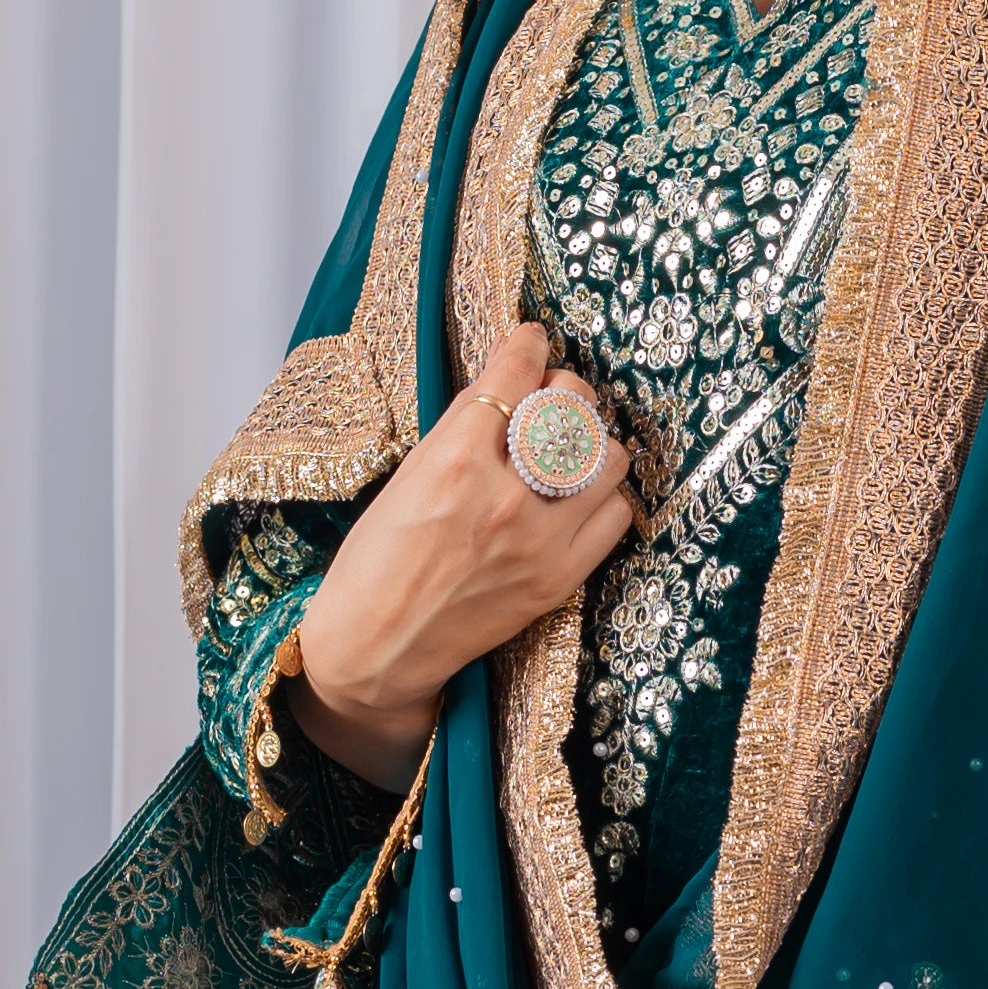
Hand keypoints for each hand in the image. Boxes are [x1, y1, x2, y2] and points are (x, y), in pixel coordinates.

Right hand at [285, 324, 633, 799]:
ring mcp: (539, 540)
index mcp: (453, 460)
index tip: (533, 340)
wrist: (375, 648)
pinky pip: (614, 516)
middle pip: (572, 406)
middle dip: (564, 390)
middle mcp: (505, 495)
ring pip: (607, 457)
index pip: (515, 374)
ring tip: (569, 451)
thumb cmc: (373, 564)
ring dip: (591, 442)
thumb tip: (506, 395)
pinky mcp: (558, 579)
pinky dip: (604, 497)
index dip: (529, 346)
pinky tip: (580, 497)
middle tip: (550, 399)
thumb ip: (459, 435)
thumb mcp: (405, 479)